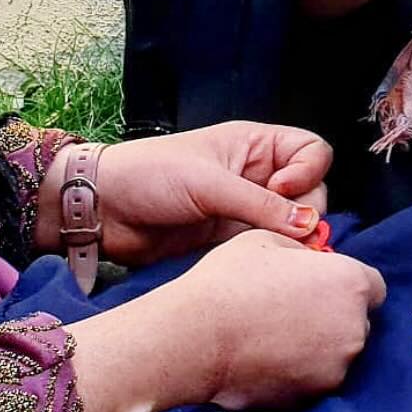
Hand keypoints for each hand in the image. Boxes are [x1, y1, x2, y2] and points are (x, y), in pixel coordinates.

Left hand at [36, 121, 331, 261]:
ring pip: (289, 224)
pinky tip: (258, 265)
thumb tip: (310, 226)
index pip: (310, 152)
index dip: (308, 172)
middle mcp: (256, 175)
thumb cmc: (151, 176)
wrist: (101, 210)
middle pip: (309, 192)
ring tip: (267, 252)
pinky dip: (269, 256)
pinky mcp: (228, 240)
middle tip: (280, 232)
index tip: (284, 191)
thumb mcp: (209, 184)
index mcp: (255, 145)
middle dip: (301, 212)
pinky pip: (265, 246)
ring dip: (287, 239)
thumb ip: (261, 206)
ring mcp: (244, 209)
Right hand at [69, 231, 386, 411]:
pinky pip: (312, 380)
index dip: (347, 283)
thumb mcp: (270, 240)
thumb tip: (315, 258)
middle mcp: (353, 330)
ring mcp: (333, 369)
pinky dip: (298, 372)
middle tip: (292, 308)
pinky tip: (266, 358)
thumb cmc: (230, 280)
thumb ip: (305, 249)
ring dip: (317, 346)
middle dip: (334, 315)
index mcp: (350, 284)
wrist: (194, 337)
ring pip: (335, 354)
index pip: (372, 286)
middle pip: (356, 321)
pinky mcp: (309, 399)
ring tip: (274, 334)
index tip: (322, 284)